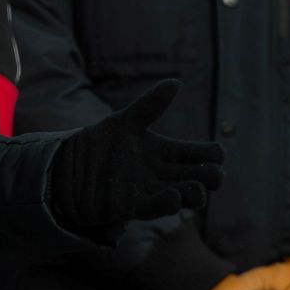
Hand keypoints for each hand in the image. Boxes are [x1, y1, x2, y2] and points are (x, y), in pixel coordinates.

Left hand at [49, 79, 224, 230]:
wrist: (73, 166)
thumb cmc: (103, 142)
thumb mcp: (126, 121)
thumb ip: (150, 104)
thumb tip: (177, 82)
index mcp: (167, 152)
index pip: (203, 154)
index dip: (214, 154)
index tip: (216, 153)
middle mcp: (165, 174)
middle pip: (201, 177)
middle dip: (212, 177)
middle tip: (214, 174)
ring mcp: (151, 191)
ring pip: (185, 195)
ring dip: (194, 193)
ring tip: (196, 188)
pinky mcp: (133, 206)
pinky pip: (155, 207)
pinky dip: (166, 204)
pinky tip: (173, 198)